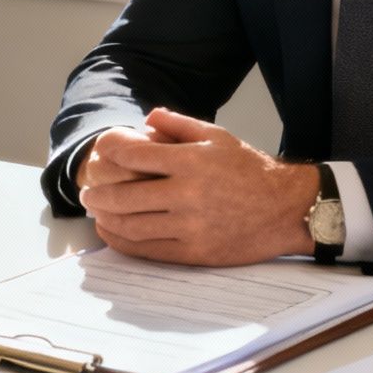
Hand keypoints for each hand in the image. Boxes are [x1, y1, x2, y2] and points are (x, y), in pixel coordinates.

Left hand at [78, 109, 319, 266]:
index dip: (109, 151)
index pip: (135, 155)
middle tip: (86, 192)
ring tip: (95, 211)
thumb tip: (145, 119)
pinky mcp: (195, 252)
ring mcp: (190, 226)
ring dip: (105, 218)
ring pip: (131, 225)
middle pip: (125, 196)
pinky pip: (148, 250)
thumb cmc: (249, 170)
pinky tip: (112, 233)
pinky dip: (122, 242)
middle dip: (98, 193)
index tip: (99, 152)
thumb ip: (179, 124)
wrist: (286, 209)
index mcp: (191, 162)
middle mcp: (188, 194)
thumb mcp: (217, 136)